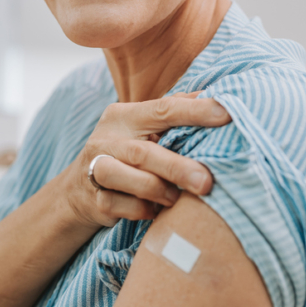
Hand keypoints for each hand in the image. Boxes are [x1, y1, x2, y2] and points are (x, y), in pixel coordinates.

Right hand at [65, 93, 231, 227]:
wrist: (79, 189)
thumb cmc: (125, 153)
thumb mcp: (143, 128)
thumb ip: (173, 112)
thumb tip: (216, 95)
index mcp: (124, 115)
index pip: (163, 108)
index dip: (195, 111)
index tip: (226, 114)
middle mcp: (107, 139)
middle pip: (144, 152)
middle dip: (178, 168)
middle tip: (207, 182)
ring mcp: (95, 169)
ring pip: (130, 180)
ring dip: (159, 191)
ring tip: (176, 198)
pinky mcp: (95, 199)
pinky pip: (124, 207)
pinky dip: (144, 211)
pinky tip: (155, 210)